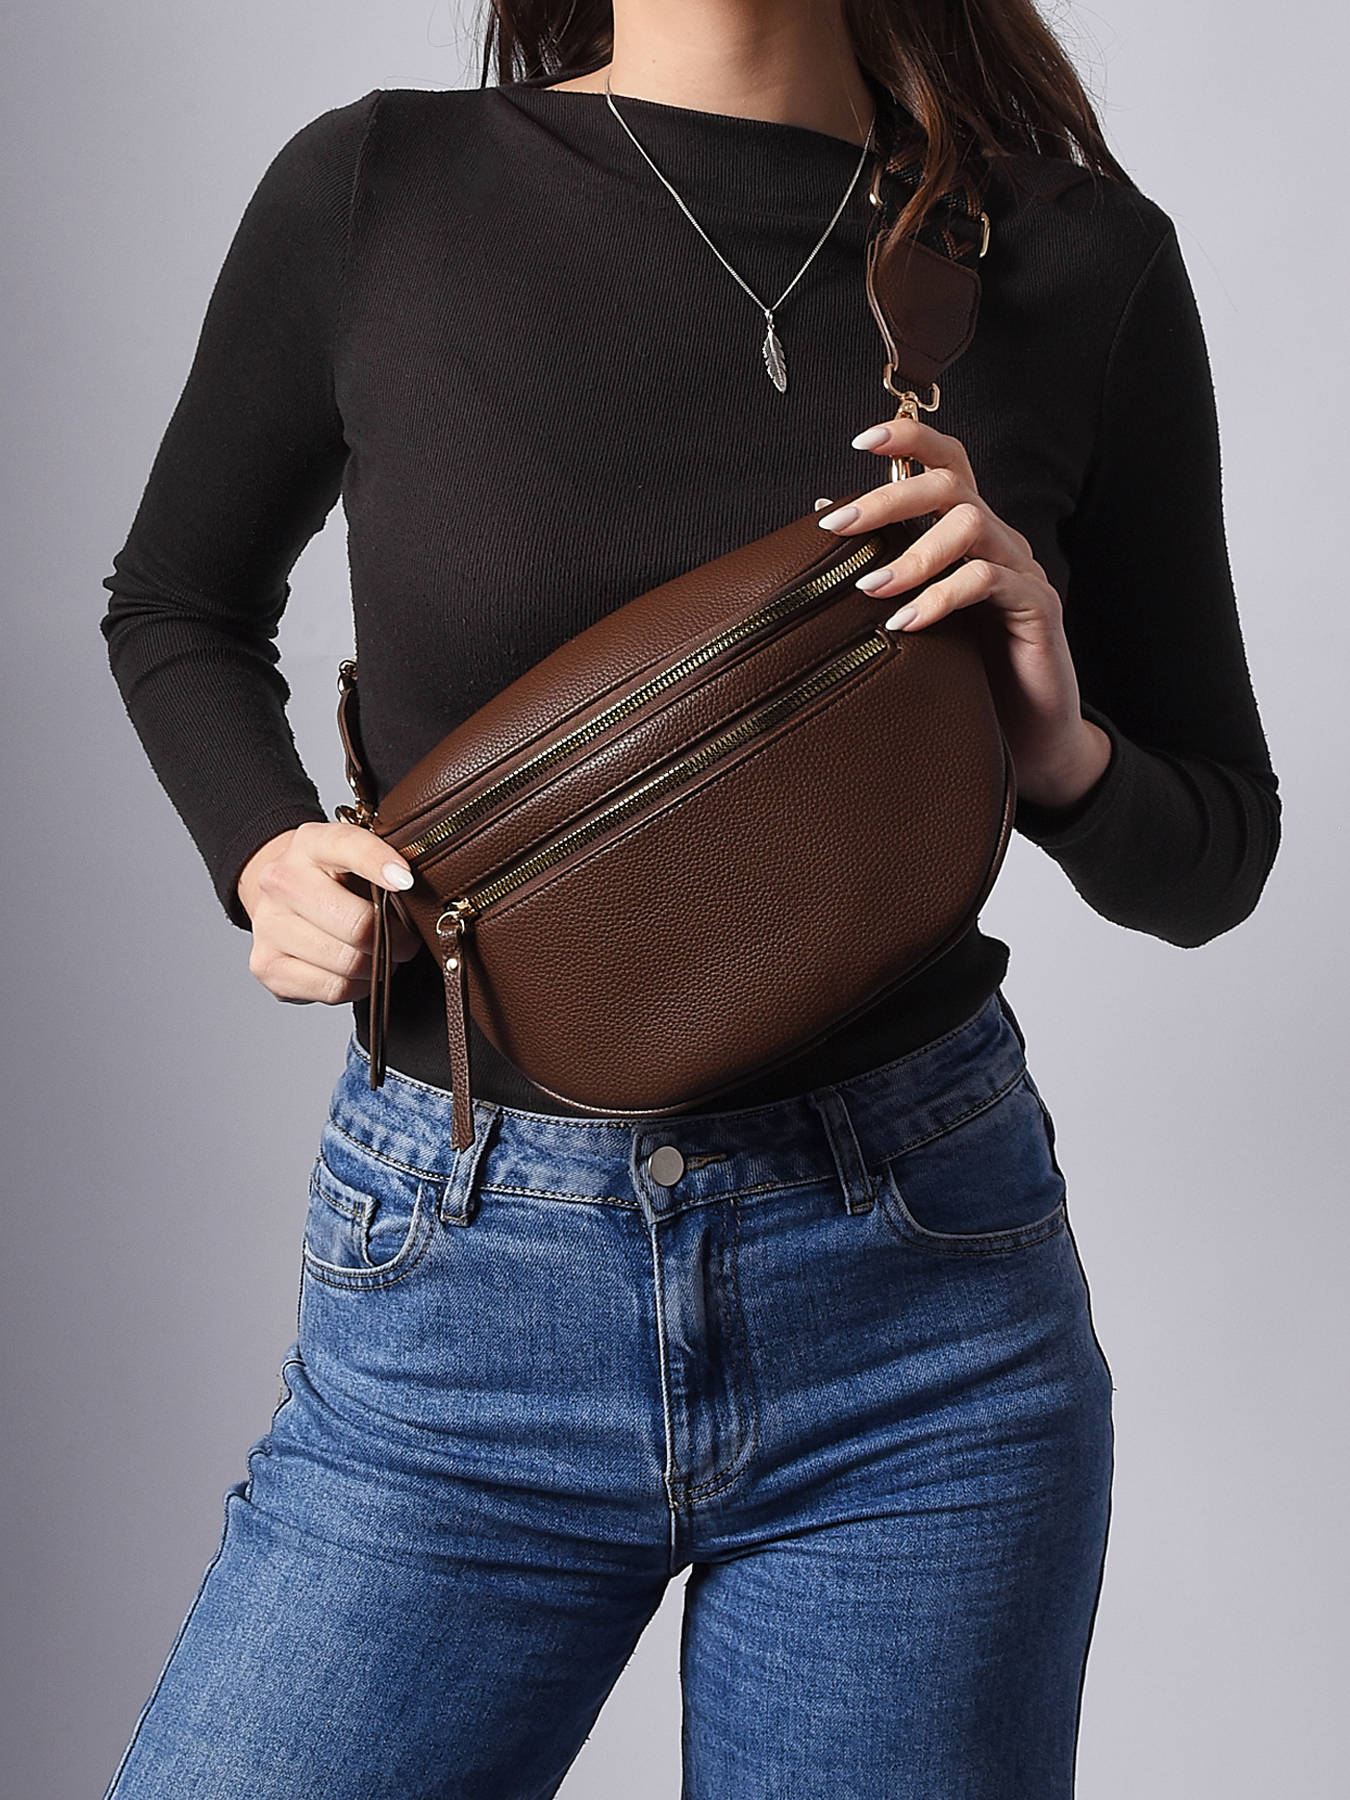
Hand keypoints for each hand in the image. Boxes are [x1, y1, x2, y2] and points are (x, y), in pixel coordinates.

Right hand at [237, 821, 423, 1004]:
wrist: (279, 899)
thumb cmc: (331, 881)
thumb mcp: (356, 858)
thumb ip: (384, 866)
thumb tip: (412, 890)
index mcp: (310, 843)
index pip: (350, 847)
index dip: (381, 864)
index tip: (406, 882)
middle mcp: (281, 880)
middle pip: (358, 923)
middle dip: (398, 939)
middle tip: (407, 941)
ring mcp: (268, 925)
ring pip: (348, 962)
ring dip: (378, 966)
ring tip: (381, 955)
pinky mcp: (267, 965)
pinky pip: (333, 988)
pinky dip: (357, 986)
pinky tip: (358, 973)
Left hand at [818, 413, 1112, 809]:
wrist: (1030, 733)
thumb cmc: (969, 671)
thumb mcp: (917, 615)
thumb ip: (884, 569)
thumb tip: (820, 520)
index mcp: (968, 533)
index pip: (947, 463)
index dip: (910, 440)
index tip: (859, 441)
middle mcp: (997, 540)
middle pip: (949, 484)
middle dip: (888, 497)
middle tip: (840, 524)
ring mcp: (1020, 570)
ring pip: (969, 525)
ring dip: (912, 553)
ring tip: (871, 587)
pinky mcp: (1037, 606)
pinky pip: (988, 581)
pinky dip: (941, 597)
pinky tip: (907, 622)